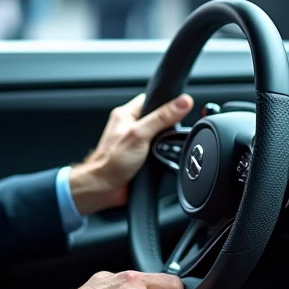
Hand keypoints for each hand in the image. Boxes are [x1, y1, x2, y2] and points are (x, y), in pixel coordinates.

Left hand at [68, 93, 193, 214]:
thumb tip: (183, 102)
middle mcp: (130, 126)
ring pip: (160, 136)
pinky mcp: (141, 156)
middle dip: (168, 126)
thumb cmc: (111, 162)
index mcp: (126, 113)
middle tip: (166, 135)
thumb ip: (162, 117)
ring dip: (166, 143)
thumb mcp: (140, 135)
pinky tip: (161, 159)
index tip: (179, 109)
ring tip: (161, 149)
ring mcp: (136, 141)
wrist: (105, 189)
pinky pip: (159, 151)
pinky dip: (163, 155)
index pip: (152, 99)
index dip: (167, 103)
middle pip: (159, 118)